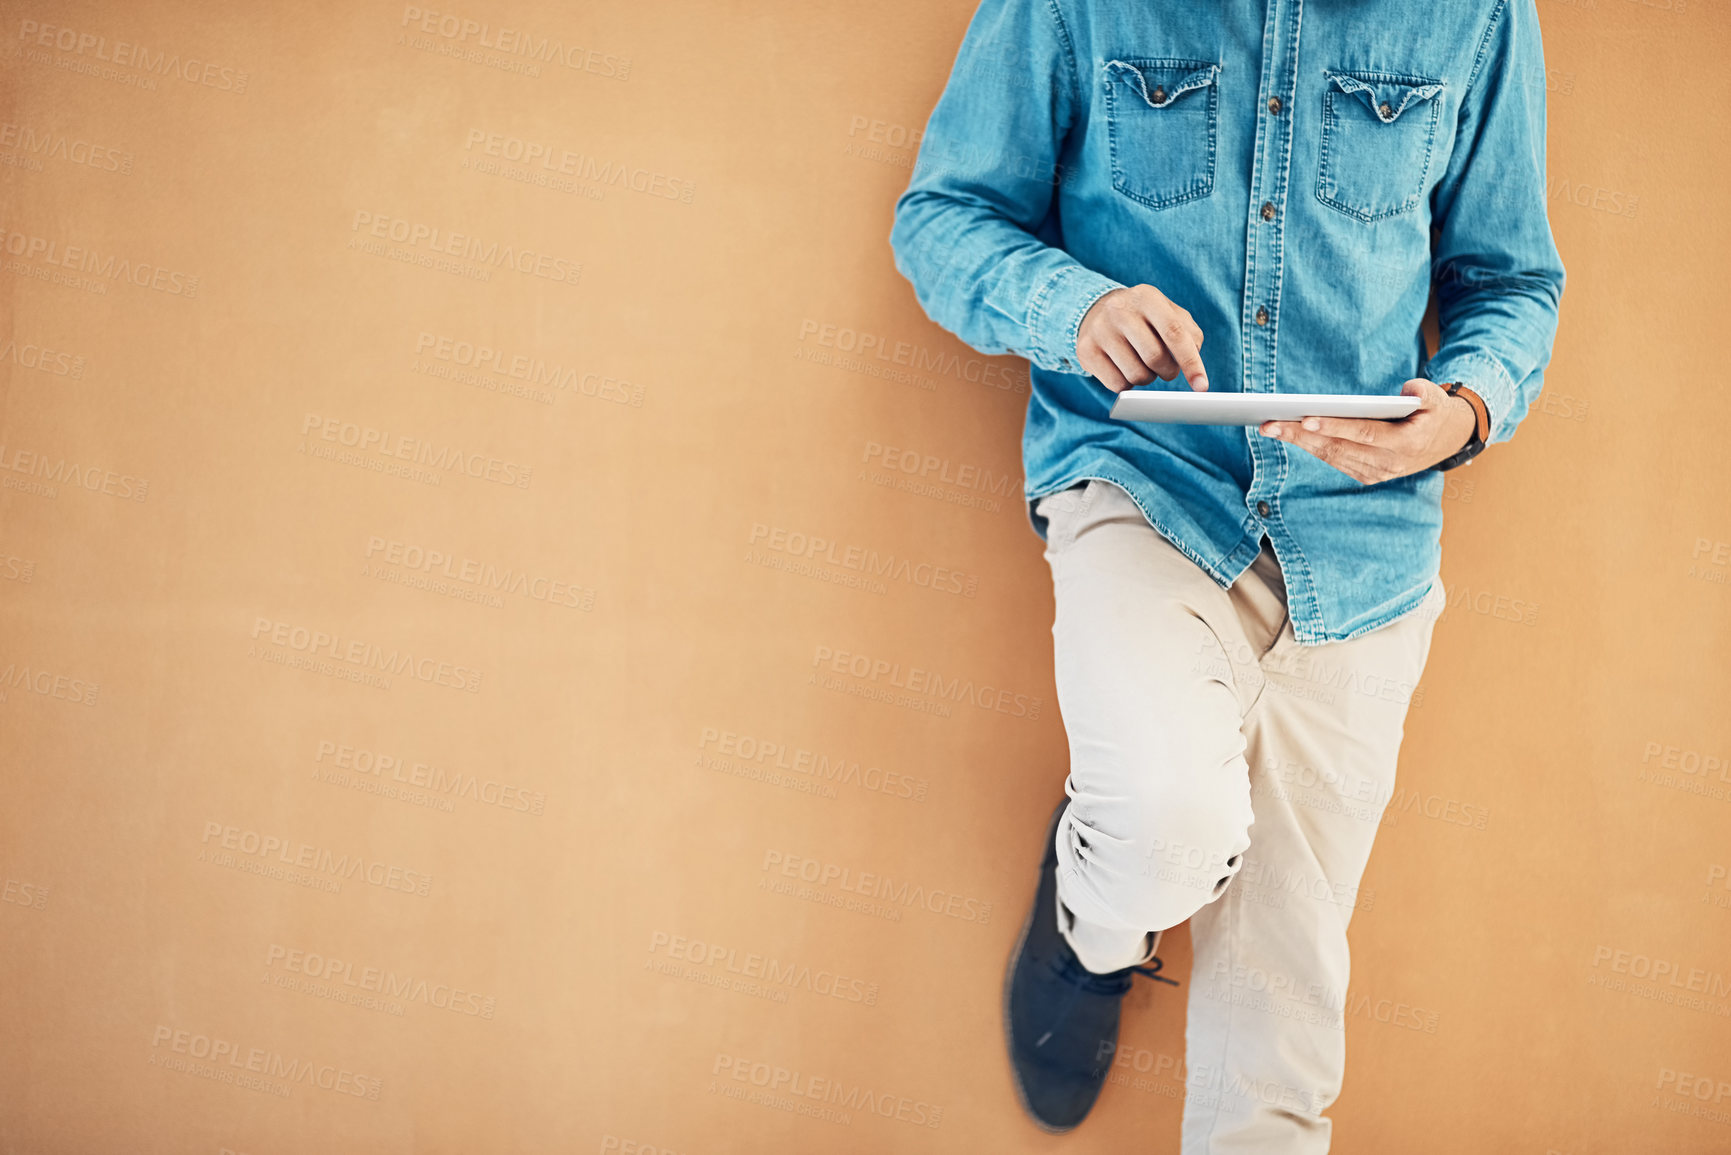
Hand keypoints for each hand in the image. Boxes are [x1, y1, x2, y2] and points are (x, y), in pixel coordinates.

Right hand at [1077, 284, 1208, 392]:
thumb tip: (1194, 366)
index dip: (1191, 362)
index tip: (1201, 386)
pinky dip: (1128, 385)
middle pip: (1155, 358)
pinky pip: (1117, 385)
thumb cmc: (1142, 318)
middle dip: (1168, 372)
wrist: (1095, 312)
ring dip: (1147, 378)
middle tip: (1166, 369)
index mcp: (1147, 297)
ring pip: (1136, 375)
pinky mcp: (1086, 351)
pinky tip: (1123, 369)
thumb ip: (1189, 334)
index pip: (1174, 333)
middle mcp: (1120, 310)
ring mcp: (1100, 330)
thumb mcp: (1167, 314)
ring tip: (1142, 364)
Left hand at [1258, 379, 1477, 483]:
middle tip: (1270, 424)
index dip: (1335, 427)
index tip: (1306, 418)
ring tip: (1270, 427)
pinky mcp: (1366, 475)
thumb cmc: (1435, 413)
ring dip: (1299, 442)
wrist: (1446, 442)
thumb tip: (1406, 392)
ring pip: (1331, 456)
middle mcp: (1387, 464)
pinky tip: (1289, 434)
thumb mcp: (1438, 398)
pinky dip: (1311, 447)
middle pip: (1338, 448)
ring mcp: (1375, 473)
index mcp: (1406, 445)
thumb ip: (1425, 393)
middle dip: (1301, 435)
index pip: (1364, 434)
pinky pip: (1334, 460)